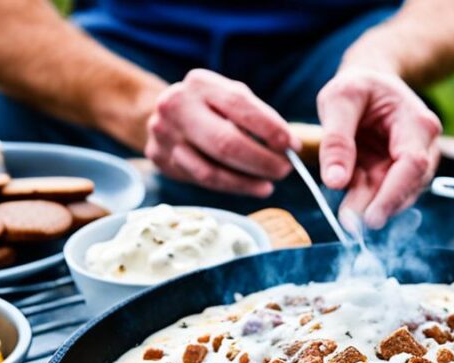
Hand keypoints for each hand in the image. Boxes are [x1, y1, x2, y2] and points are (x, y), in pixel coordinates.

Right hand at [145, 69, 299, 196]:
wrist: (162, 114)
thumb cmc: (210, 108)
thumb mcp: (229, 99)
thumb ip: (256, 117)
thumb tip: (288, 147)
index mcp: (200, 83)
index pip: (241, 107)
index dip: (271, 129)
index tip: (293, 146)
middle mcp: (176, 105)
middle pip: (225, 143)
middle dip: (261, 161)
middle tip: (284, 170)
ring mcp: (164, 134)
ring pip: (212, 170)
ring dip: (247, 181)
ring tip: (269, 185)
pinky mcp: (160, 158)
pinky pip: (202, 181)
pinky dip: (232, 187)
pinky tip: (252, 187)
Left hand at [317, 67, 441, 228]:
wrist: (369, 85)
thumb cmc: (357, 87)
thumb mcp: (338, 100)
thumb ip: (336, 139)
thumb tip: (335, 182)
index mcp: (417, 122)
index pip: (413, 164)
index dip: (393, 194)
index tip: (370, 218)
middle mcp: (424, 146)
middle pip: (406, 186)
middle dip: (377, 208)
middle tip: (349, 224)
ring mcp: (414, 163)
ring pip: (394, 196)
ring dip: (369, 207)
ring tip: (345, 216)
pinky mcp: (397, 175)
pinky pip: (383, 195)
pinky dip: (365, 201)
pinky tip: (349, 205)